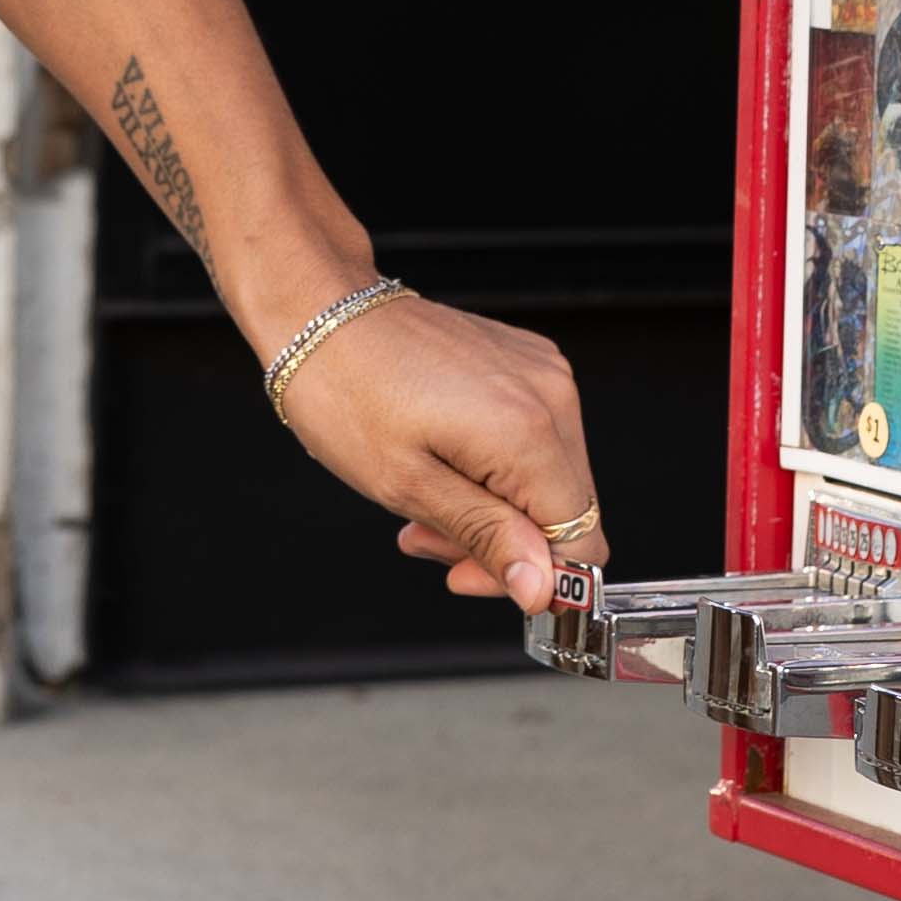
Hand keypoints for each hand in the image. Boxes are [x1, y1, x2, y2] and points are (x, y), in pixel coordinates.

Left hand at [260, 280, 600, 614]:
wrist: (320, 310)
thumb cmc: (345, 392)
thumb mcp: (406, 485)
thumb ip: (486, 537)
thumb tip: (542, 590)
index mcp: (530, 433)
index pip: (580, 541)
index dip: (531, 578)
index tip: (463, 575)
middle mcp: (553, 396)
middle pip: (566, 511)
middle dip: (500, 541)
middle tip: (425, 536)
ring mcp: (542, 373)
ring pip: (547, 478)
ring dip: (490, 506)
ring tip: (420, 498)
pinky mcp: (525, 362)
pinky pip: (532, 438)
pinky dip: (490, 465)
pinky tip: (436, 461)